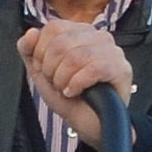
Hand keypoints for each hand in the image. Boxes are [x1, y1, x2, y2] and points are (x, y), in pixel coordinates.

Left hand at [20, 18, 136, 151]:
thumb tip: (31, 33)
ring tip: (66, 89)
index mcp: (79, 33)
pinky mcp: (121, 69)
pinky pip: (93, 69)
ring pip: (76, 56)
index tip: (45, 69)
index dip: (41, 51)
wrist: (88, 124)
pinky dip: (77, 84)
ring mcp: (113, 52)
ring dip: (63, 79)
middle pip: (62, 42)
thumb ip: (29, 50)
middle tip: (57, 83)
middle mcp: (98, 37)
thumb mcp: (41, 72)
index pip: (54, 28)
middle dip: (51, 68)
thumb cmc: (70, 97)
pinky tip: (75, 92)